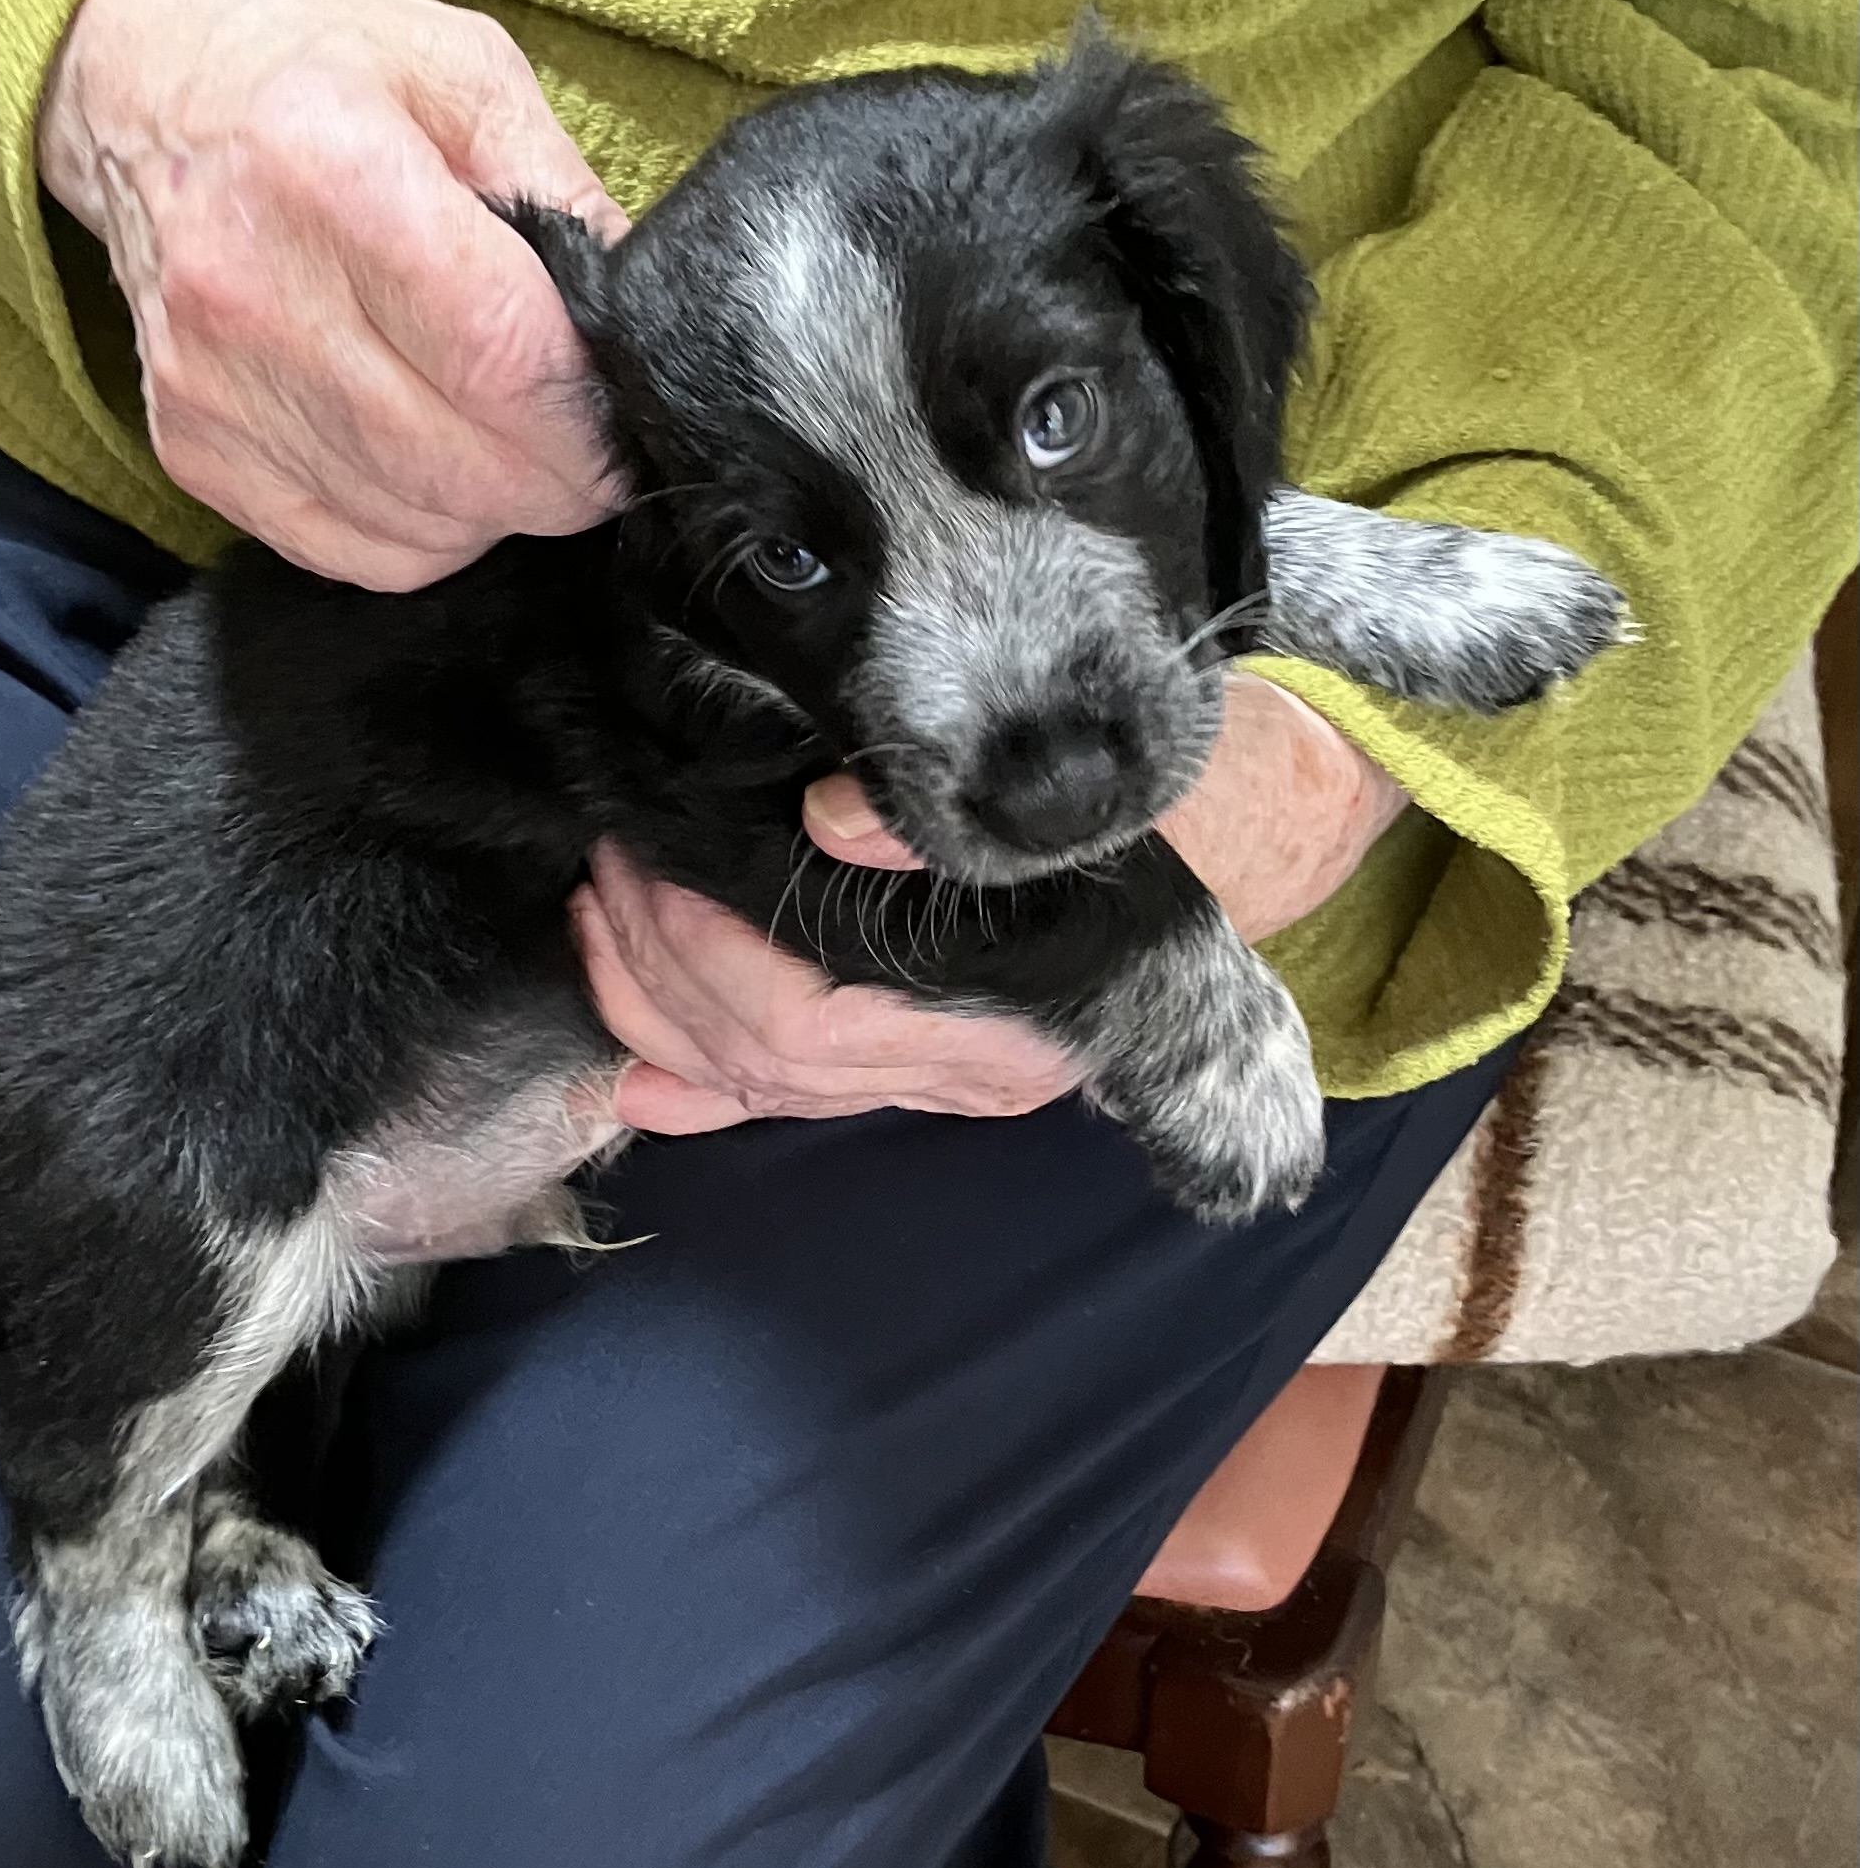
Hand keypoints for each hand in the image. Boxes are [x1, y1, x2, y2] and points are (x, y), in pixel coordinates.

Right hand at [38, 0, 626, 588]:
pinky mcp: (192, 447)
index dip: (585, 421)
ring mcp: (213, 383)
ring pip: (414, 522)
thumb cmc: (321, 66)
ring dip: (492, 509)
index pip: (499, 359)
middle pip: (459, 464)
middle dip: (558, 484)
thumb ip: (565, 195)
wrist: (139, 78)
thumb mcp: (466, 75)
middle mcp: (254, 289)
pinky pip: (350, 551)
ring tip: (510, 447)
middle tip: (591, 457)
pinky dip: (423, 533)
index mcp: (334, 174)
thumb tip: (639, 325)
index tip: (626, 429)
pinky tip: (434, 468)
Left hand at [580, 677, 1404, 1134]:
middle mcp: (982, 1065)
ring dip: (661, 1005)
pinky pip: (799, 1099)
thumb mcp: (1131, 767)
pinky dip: (703, 1082)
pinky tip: (640, 1074)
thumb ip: (1001, 801)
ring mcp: (952, 1073)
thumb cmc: (1203, 782)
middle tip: (608, 861)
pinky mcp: (928, 1056)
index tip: (643, 858)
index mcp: (1026, 1009)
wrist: (1263, 819)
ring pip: (770, 1083)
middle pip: (772, 1056)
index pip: (812, 1019)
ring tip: (605, 913)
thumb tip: (838, 818)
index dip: (702, 952)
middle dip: (661, 964)